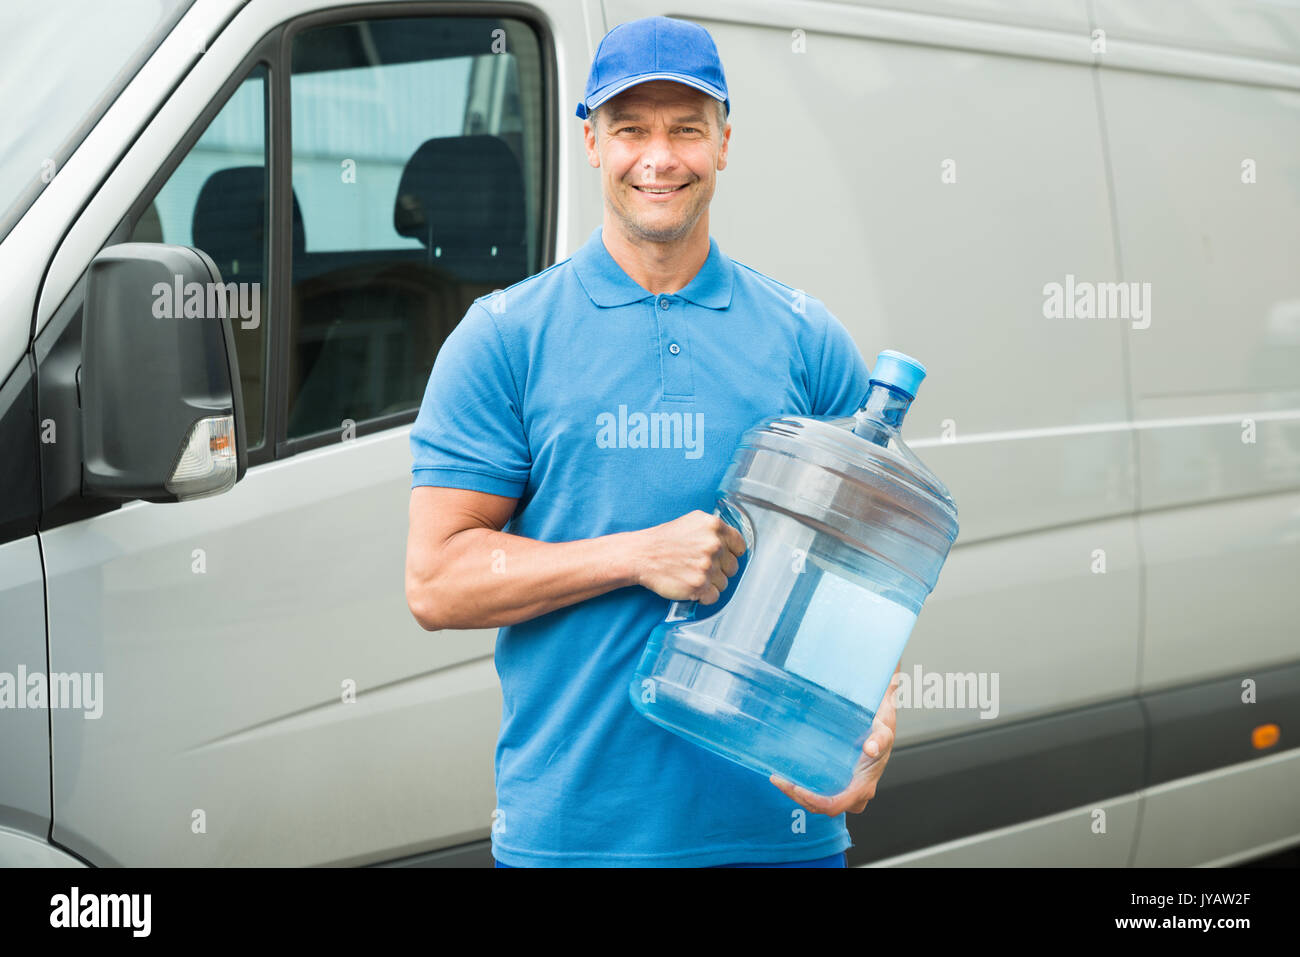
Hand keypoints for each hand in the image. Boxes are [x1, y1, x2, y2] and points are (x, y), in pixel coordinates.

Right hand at [632, 510, 746, 604]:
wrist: (642, 555)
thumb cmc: (665, 539)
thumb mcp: (692, 522)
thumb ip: (714, 530)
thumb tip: (731, 542)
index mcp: (714, 527)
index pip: (739, 546)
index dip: (731, 553)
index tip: (724, 558)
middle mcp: (714, 545)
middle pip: (733, 567)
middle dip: (720, 570)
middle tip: (701, 567)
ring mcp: (707, 566)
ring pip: (724, 583)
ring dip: (711, 583)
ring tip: (693, 575)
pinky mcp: (699, 585)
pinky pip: (714, 597)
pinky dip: (704, 596)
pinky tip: (691, 586)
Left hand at [770, 664, 900, 815]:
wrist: (881, 729)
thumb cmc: (881, 731)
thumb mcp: (883, 732)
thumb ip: (879, 740)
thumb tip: (870, 749)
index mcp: (864, 786)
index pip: (835, 805)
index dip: (814, 801)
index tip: (796, 788)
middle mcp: (855, 794)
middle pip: (822, 807)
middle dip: (798, 797)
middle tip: (779, 780)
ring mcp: (847, 791)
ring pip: (819, 803)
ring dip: (797, 794)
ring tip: (778, 778)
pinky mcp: (840, 784)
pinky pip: (820, 793)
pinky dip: (803, 788)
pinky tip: (789, 774)